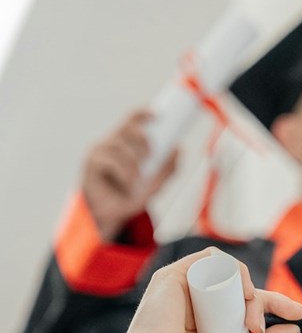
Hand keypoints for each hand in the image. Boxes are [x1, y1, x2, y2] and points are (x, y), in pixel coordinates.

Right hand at [81, 111, 178, 239]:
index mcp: (123, 143)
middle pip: (127, 128)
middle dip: (142, 139)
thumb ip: (167, 170)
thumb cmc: (128, 199)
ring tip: (136, 182)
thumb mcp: (153, 185)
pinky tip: (127, 185)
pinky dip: (123, 174)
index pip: (131, 121)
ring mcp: (99, 152)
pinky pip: (111, 161)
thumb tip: (179, 150)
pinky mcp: (91, 163)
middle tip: (150, 156)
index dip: (143, 113)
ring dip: (133, 165)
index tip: (158, 115)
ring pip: (121, 147)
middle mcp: (110, 143)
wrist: (111, 219)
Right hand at [112, 248, 301, 332]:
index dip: (278, 306)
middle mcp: (200, 307)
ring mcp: (188, 289)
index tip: (301, 314)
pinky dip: (234, 270)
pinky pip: (214, 259)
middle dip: (266, 303)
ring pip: (230, 274)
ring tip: (249, 321)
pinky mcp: (176, 275)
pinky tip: (241, 294)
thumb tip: (293, 328)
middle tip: (261, 328)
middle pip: (243, 290)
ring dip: (249, 292)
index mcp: (212, 327)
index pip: (249, 307)